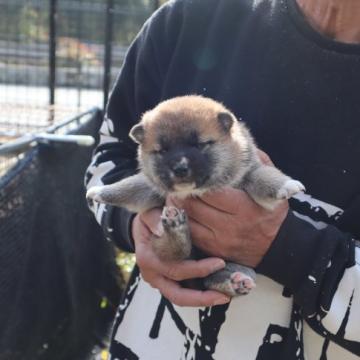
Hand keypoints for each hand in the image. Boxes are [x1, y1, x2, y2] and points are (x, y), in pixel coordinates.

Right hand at [132, 208, 230, 306]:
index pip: (175, 269)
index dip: (198, 269)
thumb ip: (155, 220)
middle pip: (177, 295)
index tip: (220, 263)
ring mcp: (159, 280)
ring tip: (224, 297)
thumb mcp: (149, 214)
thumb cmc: (150, 218)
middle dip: (202, 297)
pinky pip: (183, 293)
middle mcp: (152, 274)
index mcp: (148, 259)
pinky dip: (199, 294)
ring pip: (180, 298)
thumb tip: (162, 229)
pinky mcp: (166, 282)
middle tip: (224, 295)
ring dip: (202, 300)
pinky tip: (217, 290)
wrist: (143, 226)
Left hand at [168, 150, 287, 266]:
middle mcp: (230, 226)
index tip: (193, 175)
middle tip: (179, 185)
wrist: (277, 246)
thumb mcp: (271, 185)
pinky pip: (189, 235)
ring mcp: (220, 241)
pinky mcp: (213, 250)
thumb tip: (240, 140)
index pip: (211, 192)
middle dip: (183, 194)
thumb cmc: (271, 210)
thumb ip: (258, 162)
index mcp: (244, 207)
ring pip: (188, 221)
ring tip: (175, 196)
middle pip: (194, 207)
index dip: (199, 182)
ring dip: (178, 208)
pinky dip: (182, 222)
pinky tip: (181, 212)